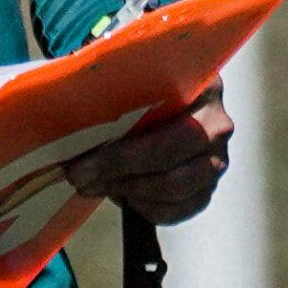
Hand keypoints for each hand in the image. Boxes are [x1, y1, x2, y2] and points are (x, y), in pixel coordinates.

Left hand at [64, 86, 232, 222]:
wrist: (166, 100)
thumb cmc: (143, 88)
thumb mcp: (131, 78)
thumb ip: (112, 89)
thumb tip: (69, 107)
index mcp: (204, 89)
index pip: (165, 128)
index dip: (120, 153)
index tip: (80, 162)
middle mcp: (218, 126)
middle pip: (169, 162)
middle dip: (117, 173)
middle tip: (79, 177)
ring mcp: (216, 160)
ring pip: (174, 189)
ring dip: (127, 191)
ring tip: (94, 185)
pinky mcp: (207, 188)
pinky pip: (180, 210)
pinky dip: (147, 208)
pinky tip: (123, 195)